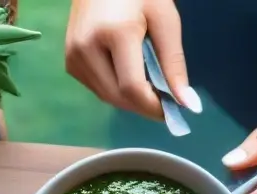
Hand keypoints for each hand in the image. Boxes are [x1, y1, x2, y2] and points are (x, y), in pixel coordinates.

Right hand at [65, 0, 201, 119]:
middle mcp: (87, 49)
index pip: (132, 87)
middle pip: (117, 97)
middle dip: (143, 106)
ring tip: (149, 89)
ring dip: (130, 100)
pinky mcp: (70, 62)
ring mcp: (74, 57)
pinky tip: (129, 77)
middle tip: (165, 103)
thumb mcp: (165, 19)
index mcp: (115, 33)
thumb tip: (187, 104)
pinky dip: (115, 90)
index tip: (173, 112)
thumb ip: (174, 62)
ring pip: (105, 97)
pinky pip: (96, 88)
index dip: (153, 106)